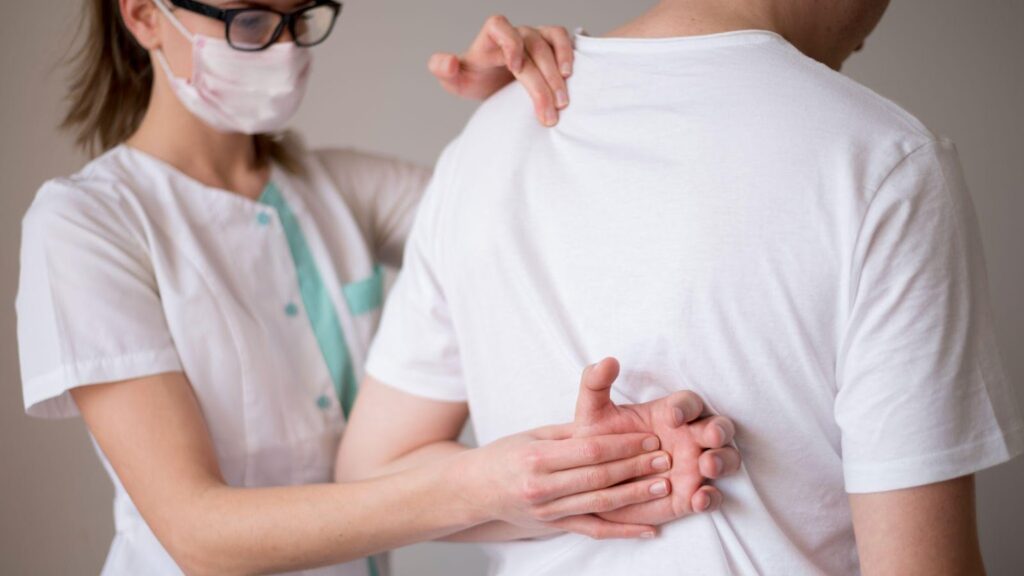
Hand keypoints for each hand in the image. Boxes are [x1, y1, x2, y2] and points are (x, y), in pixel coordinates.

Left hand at [429, 15, 573, 126]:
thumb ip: (442, 70)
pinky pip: (562, 38)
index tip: (515, 67)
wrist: (496, 83)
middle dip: (540, 82)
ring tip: (562, 101)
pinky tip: (570, 77)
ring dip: (558, 73)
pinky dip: (568, 53)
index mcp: (489, 38)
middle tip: (548, 113)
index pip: (499, 26)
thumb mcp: (456, 81)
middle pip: (531, 48)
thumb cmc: (477, 80)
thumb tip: (449, 62)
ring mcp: (534, 36)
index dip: (509, 43)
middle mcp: (514, 34)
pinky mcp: (550, 43)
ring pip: (550, 44)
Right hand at [455, 422, 675, 538]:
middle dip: (635, 467)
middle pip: (598, 477)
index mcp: (537, 457)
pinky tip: (648, 530)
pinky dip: (623, 531)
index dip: (623, 445)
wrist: (472, 490)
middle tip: (664, 458)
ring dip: (635, 496)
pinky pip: (594, 531)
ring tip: (663, 485)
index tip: (648, 438)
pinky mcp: (554, 527)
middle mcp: (542, 486)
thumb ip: (571, 432)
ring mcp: (549, 511)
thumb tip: (609, 422)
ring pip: (600, 504)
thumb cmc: (504, 456)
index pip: (589, 450)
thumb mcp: (533, 435)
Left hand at [574, 358, 741, 524]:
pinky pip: (714, 497)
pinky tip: (699, 499)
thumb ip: (596, 383)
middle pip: (719, 427)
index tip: (673, 417)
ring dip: (722, 460)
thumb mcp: (591, 413)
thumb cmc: (598, 441)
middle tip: (711, 437)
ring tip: (707, 466)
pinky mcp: (691, 495)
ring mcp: (694, 466)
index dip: (686, 408)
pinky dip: (712, 498)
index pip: (689, 403)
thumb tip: (608, 360)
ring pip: (726, 458)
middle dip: (719, 430)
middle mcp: (689, 437)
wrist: (592, 482)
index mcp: (670, 414)